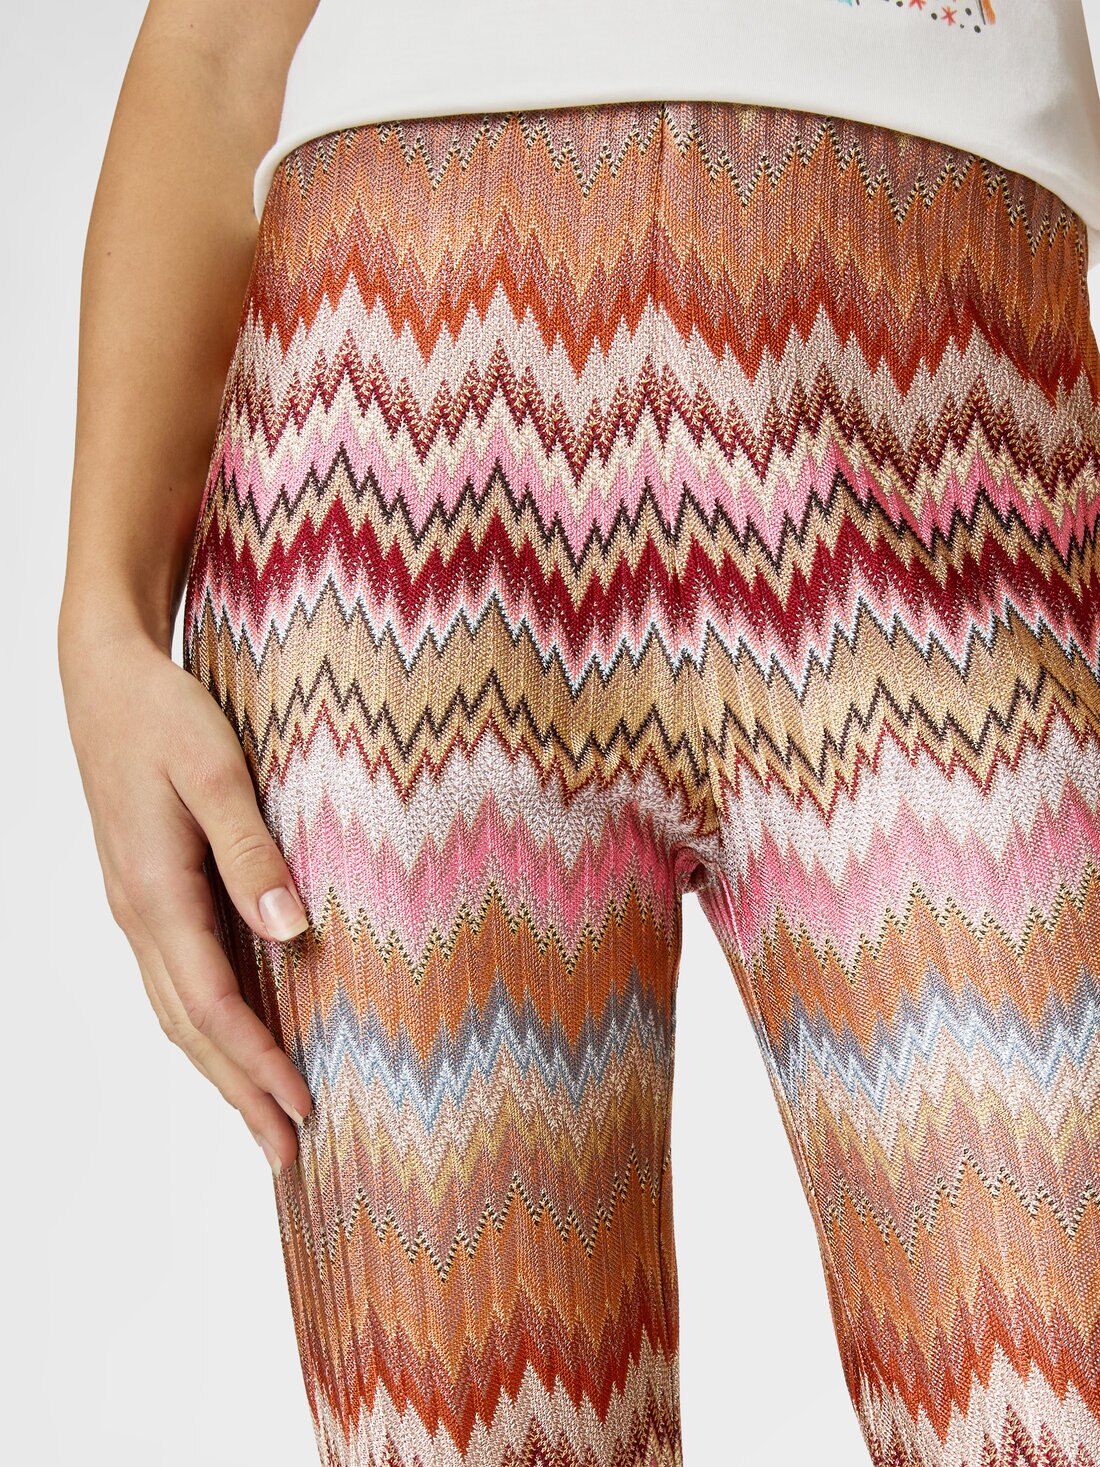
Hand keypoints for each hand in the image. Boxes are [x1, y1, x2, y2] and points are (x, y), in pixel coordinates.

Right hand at [58, 617, 313, 1174]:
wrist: (104, 677)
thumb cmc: (161, 713)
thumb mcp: (215, 769)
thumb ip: (251, 849)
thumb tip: (291, 929)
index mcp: (155, 893)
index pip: (212, 1003)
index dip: (257, 1063)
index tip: (302, 1110)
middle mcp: (139, 913)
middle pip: (190, 1025)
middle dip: (238, 1093)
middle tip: (286, 1155)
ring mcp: (137, 905)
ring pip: (178, 1008)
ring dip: (221, 1065)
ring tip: (263, 1114)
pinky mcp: (147, 890)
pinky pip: (177, 975)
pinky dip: (208, 1021)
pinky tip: (237, 1033)